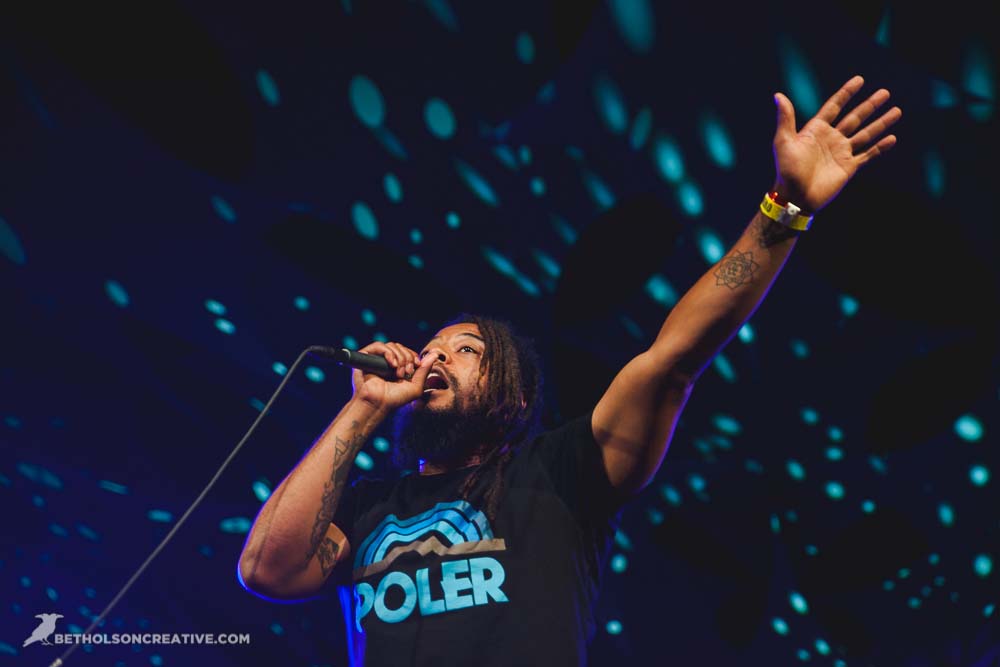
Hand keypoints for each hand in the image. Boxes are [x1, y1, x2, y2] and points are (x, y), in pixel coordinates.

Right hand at [350, 340, 436, 413]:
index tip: (416, 366)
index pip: (408, 352)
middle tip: (406, 372)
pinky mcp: (366, 357)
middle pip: (401, 347)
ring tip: (398, 372)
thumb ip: (425, 370)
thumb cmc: (394, 399)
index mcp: (398, 367)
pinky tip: (392, 364)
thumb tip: (435, 354)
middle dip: (407, 358)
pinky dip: (388, 353)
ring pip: (392, 345)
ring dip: (399, 357)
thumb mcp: (416, 386)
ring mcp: (376, 359)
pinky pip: (379, 346)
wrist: (378, 404)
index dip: (413, 356)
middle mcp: (387, 362)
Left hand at [772, 75, 900, 212]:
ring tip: (896, 110)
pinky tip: (892, 138)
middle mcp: (831, 138)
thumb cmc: (786, 170)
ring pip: (866, 134)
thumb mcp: (784, 141)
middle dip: (870, 105)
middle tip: (885, 92)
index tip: (859, 80)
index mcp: (816, 130)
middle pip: (855, 118)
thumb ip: (786, 118)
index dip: (846, 93)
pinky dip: (880, 147)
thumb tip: (778, 95)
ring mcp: (841, 152)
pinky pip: (868, 155)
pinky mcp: (849, 167)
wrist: (795, 197)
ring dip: (881, 123)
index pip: (834, 106)